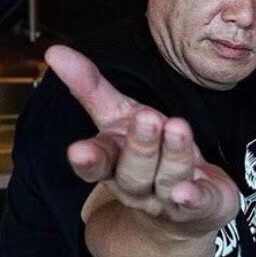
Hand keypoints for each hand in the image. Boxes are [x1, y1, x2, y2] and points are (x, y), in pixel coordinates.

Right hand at [45, 45, 240, 232]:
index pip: (97, 162)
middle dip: (141, 146)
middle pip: (133, 171)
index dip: (89, 158)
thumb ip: (90, 88)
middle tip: (148, 117)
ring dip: (173, 155)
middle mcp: (136, 187)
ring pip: (168, 179)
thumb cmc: (149, 153)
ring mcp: (168, 199)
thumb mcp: (119, 118)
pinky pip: (198, 203)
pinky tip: (189, 192)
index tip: (78, 151)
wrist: (182, 206)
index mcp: (113, 163)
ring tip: (178, 127)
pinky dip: (193, 198)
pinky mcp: (201, 205)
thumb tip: (54, 50)